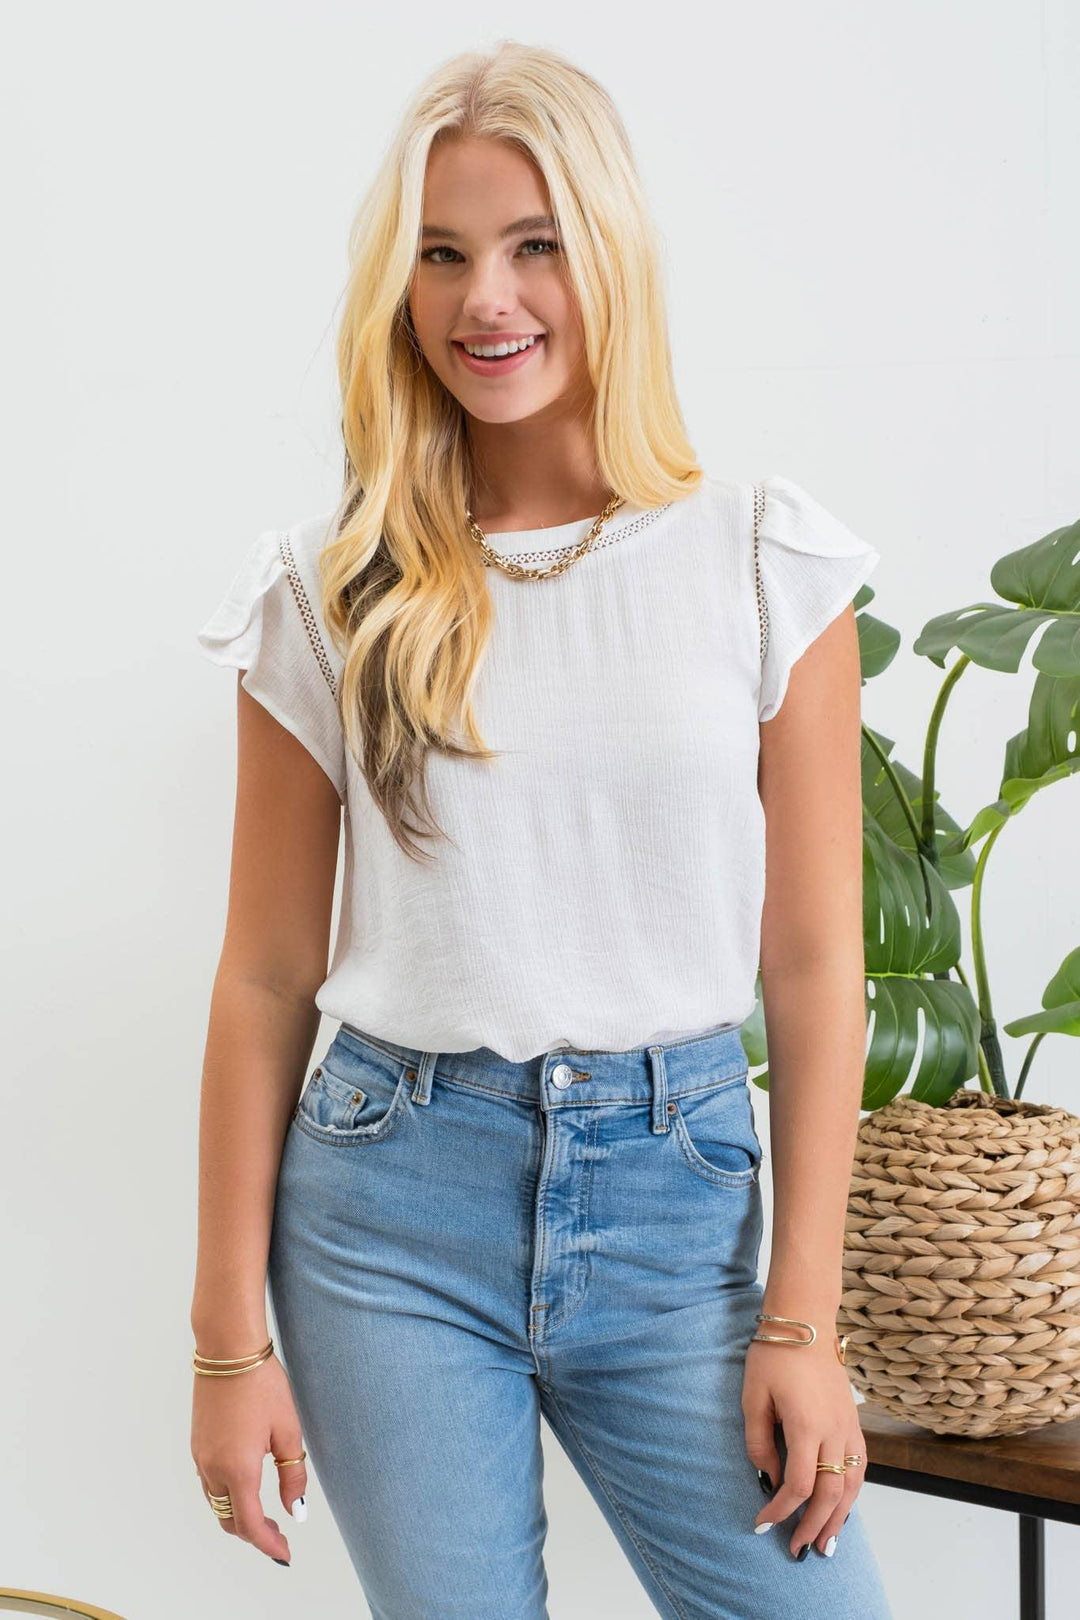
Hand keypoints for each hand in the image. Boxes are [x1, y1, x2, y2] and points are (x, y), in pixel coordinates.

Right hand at [191, 1352, 307, 1564]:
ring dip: (238, 1515)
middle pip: (229, 1520)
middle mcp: (213, 1468)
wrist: (228, 1349)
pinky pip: (209, 1483)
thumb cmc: (262, 1384)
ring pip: (216, 1503)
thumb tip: (295, 1510)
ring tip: (266, 1513)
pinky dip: (226, 1496)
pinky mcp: (197, 1443)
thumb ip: (292, 1474)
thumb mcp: (288, 1429)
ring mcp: (201, 1456)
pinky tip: (246, 1484)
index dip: (269, 1544)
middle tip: (280, 1534)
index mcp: (238, 1469)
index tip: (285, 1554)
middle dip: (254, 1533)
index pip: (250, 1525)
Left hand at [742, 1332, 864, 1557]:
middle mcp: (834, 1430)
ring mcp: (849, 1426)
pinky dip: (852, 1493)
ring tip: (825, 1543)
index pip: (799, 1484)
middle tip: (797, 1549)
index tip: (763, 1522)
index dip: (781, 1509)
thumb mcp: (753, 1396)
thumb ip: (759, 1441)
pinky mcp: (854, 1421)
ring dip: (839, 1518)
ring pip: (852, 1485)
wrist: (805, 1323)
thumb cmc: (773, 1356)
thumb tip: (769, 1477)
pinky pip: (860, 1466)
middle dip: (813, 1526)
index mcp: (807, 1425)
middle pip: (830, 1493)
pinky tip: (842, 1507)